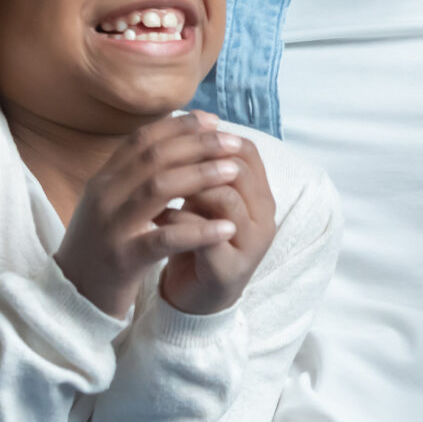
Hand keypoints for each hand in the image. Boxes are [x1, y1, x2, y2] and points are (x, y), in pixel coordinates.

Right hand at [54, 113, 248, 317]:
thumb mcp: (110, 206)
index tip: (212, 120)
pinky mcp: (122, 260)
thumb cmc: (101, 250)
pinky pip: (163, 239)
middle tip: (232, 140)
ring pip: (158, 188)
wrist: (70, 299)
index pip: (141, 140)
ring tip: (233, 171)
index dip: (178, 126)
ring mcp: (111, 227)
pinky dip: (197, 231)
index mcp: (103, 181)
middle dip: (197, 144)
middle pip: (154, 157)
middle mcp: (103, 196)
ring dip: (200, 176)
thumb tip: (172, 145)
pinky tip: (226, 228)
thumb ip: (133, 178)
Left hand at [156, 123, 278, 315]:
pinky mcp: (230, 270)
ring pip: (225, 198)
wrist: (196, 299)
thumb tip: (185, 122)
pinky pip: (206, 236)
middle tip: (164, 161)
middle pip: (238, 170)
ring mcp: (250, 245)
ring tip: (159, 192)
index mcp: (260, 196)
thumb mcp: (204, 200)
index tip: (180, 137)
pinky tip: (158, 220)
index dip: (213, 138)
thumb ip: (203, 169)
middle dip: (198, 161)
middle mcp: (264, 218)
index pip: (247, 151)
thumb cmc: (198, 241)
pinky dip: (179, 223)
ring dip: (188, 190)